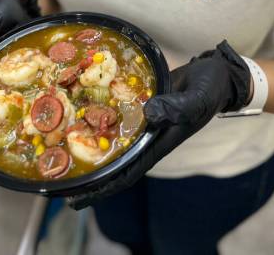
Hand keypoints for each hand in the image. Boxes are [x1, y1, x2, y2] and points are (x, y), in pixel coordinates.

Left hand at [68, 40, 251, 209]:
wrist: (217, 73)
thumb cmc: (211, 89)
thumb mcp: (198, 97)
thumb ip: (177, 107)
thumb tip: (149, 113)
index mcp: (161, 142)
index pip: (127, 172)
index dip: (103, 187)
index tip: (76, 199)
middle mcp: (149, 136)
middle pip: (115, 162)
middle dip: (89, 175)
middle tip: (56, 180)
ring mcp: (145, 121)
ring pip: (114, 140)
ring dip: (91, 147)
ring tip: (61, 151)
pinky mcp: (142, 104)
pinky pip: (118, 116)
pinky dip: (101, 119)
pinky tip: (82, 114)